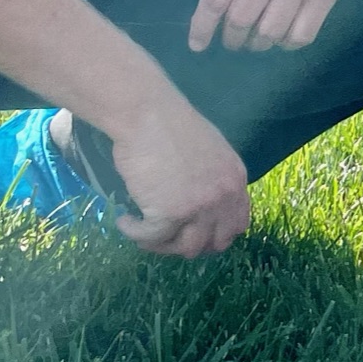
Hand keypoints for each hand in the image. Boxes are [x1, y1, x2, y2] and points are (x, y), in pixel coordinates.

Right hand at [108, 94, 251, 257]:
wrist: (147, 114)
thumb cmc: (170, 124)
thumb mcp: (210, 150)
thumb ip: (213, 178)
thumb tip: (200, 202)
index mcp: (235, 179)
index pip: (238, 225)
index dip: (216, 235)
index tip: (194, 233)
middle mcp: (223, 197)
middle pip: (214, 243)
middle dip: (189, 244)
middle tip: (166, 236)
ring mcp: (198, 208)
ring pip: (186, 248)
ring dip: (162, 245)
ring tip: (143, 231)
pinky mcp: (169, 214)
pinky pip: (151, 238)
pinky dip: (134, 232)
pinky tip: (124, 220)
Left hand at [188, 0, 361, 53]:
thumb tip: (216, 20)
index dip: (202, 27)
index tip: (197, 45)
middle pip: (241, 21)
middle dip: (233, 39)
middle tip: (236, 40)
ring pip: (270, 34)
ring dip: (260, 44)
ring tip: (261, 38)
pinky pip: (300, 36)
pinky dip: (287, 43)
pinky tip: (285, 34)